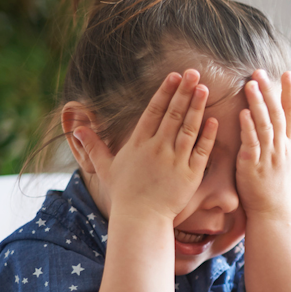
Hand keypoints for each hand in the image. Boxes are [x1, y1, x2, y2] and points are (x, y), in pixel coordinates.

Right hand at [73, 69, 217, 221]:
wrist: (141, 218)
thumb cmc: (125, 194)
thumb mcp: (106, 168)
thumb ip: (94, 146)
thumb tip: (76, 129)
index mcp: (139, 143)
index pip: (154, 111)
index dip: (165, 92)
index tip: (174, 76)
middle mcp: (157, 148)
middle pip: (173, 114)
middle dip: (184, 92)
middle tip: (194, 73)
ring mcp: (175, 160)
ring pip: (189, 128)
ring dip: (197, 107)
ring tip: (205, 88)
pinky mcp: (190, 174)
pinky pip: (201, 150)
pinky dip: (208, 135)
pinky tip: (214, 120)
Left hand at [237, 70, 290, 217]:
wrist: (273, 211)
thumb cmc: (281, 186)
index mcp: (290, 144)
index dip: (289, 93)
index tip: (287, 73)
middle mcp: (281, 148)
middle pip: (277, 115)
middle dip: (270, 92)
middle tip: (260, 72)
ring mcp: (268, 156)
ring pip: (264, 125)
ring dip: (258, 104)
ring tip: (250, 85)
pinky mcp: (252, 165)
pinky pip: (252, 143)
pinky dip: (248, 128)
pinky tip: (242, 113)